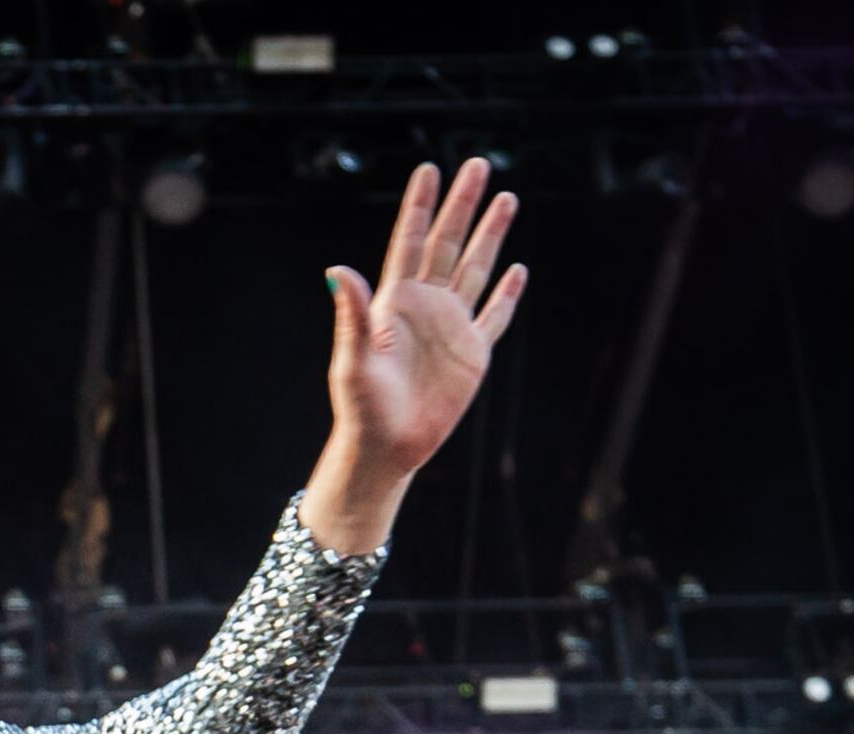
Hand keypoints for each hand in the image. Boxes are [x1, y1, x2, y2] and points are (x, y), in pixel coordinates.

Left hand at [307, 158, 525, 550]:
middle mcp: (425, 307)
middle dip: (463, 204)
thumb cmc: (361, 408)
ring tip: (507, 198)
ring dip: (490, 236)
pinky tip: (518, 272)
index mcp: (395, 302)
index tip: (428, 169)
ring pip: (475, 269)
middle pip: (448, 243)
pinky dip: (507, 295)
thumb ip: (352, 314)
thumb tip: (336, 271)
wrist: (385, 448)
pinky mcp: (472, 354)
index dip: (420, 205)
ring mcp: (451, 328)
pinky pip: (494, 317)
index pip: (410, 241)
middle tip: (478, 164)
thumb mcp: (353, 359)